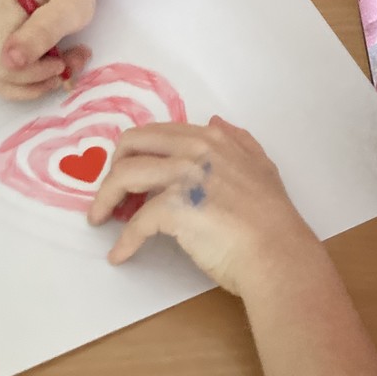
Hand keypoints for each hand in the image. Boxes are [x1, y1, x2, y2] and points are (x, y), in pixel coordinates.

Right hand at [0, 0, 96, 100]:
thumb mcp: (66, 9)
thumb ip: (40, 34)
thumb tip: (10, 61)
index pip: (4, 67)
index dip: (36, 75)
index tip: (64, 62)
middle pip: (0, 77)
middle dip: (39, 80)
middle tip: (72, 63)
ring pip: (3, 81)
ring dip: (37, 83)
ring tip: (66, 63)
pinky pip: (8, 75)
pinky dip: (34, 79)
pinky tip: (55, 63)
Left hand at [89, 116, 321, 295]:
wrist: (277, 252)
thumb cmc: (272, 217)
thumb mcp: (262, 166)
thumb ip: (239, 140)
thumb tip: (215, 121)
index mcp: (213, 139)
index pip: (159, 132)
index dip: (139, 151)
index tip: (131, 172)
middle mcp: (195, 149)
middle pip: (133, 143)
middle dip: (113, 165)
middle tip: (110, 191)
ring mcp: (183, 176)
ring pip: (124, 175)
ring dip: (104, 198)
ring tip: (99, 219)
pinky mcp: (173, 208)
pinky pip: (135, 222)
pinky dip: (123, 241)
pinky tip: (120, 255)